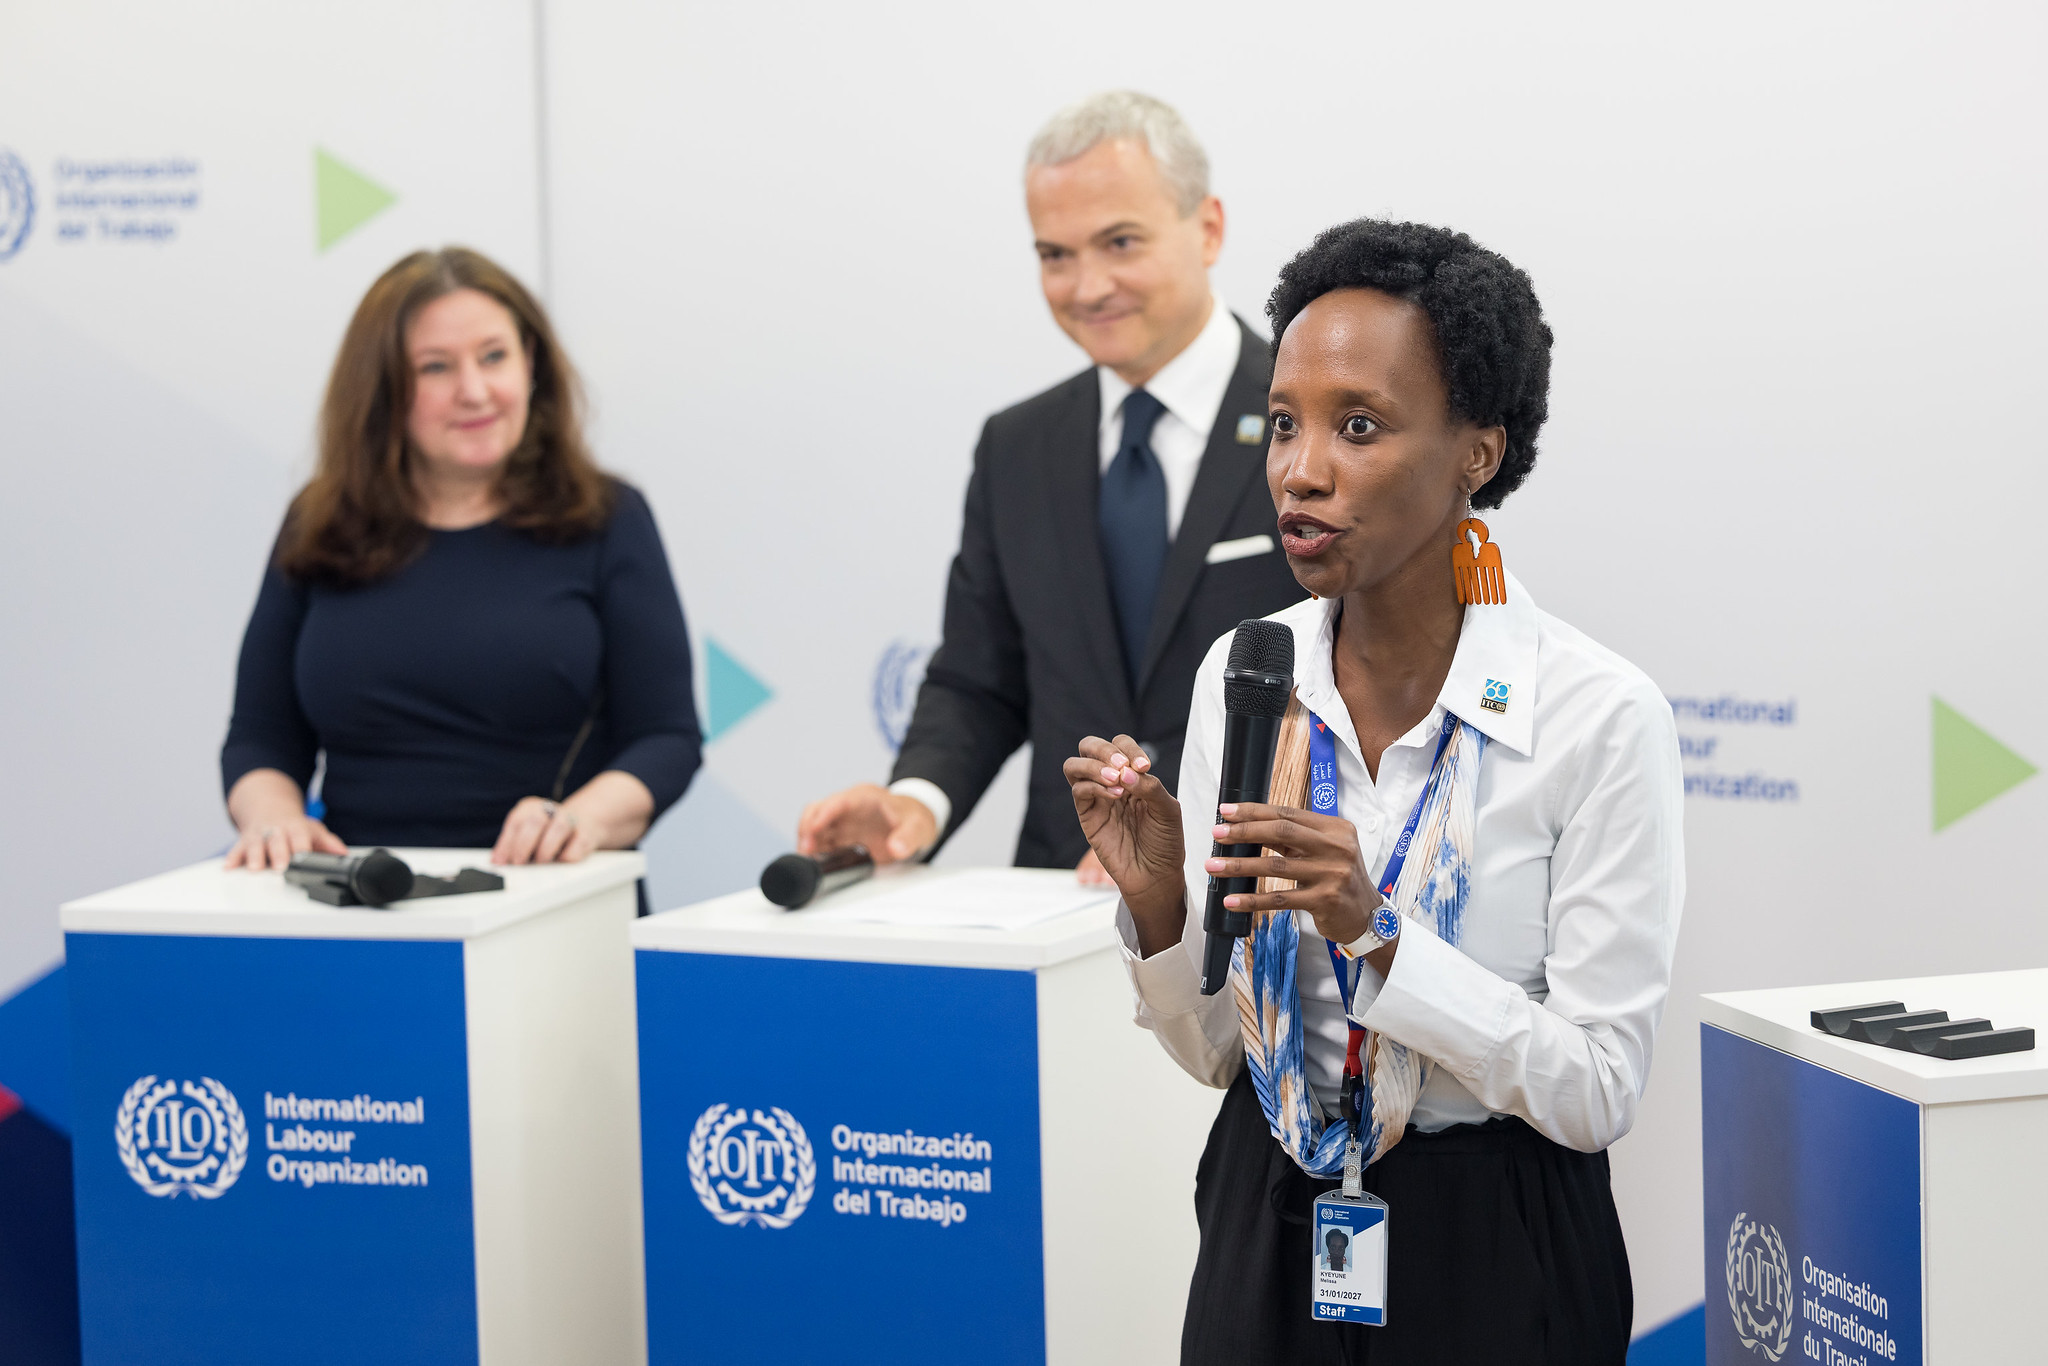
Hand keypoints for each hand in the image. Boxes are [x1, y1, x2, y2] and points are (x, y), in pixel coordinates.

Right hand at [224, 813, 346, 870]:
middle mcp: (275, 831)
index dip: (301, 847)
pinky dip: (232, 858)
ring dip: (254, 856)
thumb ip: (328, 844)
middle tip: (281, 868)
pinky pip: (235, 849)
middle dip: (278, 854)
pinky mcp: (243, 841)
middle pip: (277, 841)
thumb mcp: (313, 830)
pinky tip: (228, 867)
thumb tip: (344, 855)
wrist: (269, 808)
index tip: (302, 857)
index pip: (299, 837)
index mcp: (295, 828)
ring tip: (255, 868)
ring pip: (255, 844)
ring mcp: (258, 836)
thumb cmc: (293, 826)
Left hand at [493, 796, 598, 864]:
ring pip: (559, 827)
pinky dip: (568, 855)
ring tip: (540, 861)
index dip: (506, 843)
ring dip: (546, 849)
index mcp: (531, 807)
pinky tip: (560, 860)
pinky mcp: (587, 833)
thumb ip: (511, 845)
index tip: (500, 862)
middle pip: (535, 822)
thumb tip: (497, 861)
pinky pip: (578, 843)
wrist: (582, 825)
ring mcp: (570, 820)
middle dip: (524, 845)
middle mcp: (551, 810)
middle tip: (519, 863)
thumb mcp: (526, 835)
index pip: (516, 822)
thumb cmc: (547, 834)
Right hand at [796, 784, 936, 863]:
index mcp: (864, 797)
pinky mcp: (840, 836)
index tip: (813, 830)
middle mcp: (848, 807)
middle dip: (808, 829)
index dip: (824, 814)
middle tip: (807, 851)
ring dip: (807, 842)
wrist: (914, 823)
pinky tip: (814, 863)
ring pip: (813, 825)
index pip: (839, 802)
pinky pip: (820, 841)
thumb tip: (896, 848)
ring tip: (808, 862)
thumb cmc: (913, 819)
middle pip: (817, 810)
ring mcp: (842, 821)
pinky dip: (814, 852)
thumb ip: (908, 837)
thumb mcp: (918, 827)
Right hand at [1062, 735, 1184, 948]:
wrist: (1155, 875)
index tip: (1143, 766)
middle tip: (1121, 765)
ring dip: (1093, 765)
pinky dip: (1095, 786)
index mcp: (1132, 775)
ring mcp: (1096, 798)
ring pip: (1075, 765)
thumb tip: (1124, 771)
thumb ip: (1150, 786)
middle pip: (1090, 747)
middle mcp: (1111, 782)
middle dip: (1104, 749)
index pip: (1120, 744)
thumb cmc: (1164, 842)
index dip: (1129, 748)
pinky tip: (1114, 796)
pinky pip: (1079, 791)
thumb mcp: (1168, 810)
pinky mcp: (1087, 816)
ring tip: (1114, 778)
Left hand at [1203, 802, 1385, 961]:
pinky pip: (1280, 899)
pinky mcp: (1324, 900)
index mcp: (1335, 828)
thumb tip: (1249, 826)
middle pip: (1281, 832)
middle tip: (1218, 833)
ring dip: (1239, 866)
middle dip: (1244, 831)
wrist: (1367, 915)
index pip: (1288, 814)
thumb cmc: (1339, 879)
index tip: (1227, 811)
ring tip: (1214, 866)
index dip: (1254, 811)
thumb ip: (1294, 839)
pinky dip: (1252, 900)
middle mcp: (1336, 847)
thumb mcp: (1324, 851)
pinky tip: (1232, 900)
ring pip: (1275, 866)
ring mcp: (1331, 874)